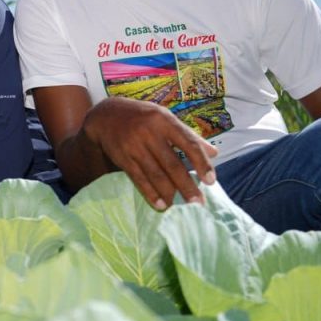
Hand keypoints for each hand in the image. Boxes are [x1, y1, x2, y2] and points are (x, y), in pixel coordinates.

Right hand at [83, 97, 217, 208]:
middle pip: (172, 164)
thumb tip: (214, 153)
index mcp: (164, 120)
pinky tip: (161, 205)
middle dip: (187, 185)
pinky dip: (151, 194)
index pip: (188, 143)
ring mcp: (134, 146)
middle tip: (198, 202)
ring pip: (156, 174)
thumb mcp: (165, 118)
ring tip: (180, 205)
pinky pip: (139, 179)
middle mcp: (149, 133)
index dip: (201, 163)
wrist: (106, 115)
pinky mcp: (123, 158)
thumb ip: (188, 135)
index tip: (210, 181)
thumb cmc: (142, 117)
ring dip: (169, 193)